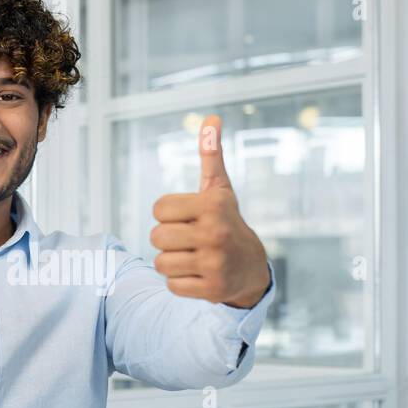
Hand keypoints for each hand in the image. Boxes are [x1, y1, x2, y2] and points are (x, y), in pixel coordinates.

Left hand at [150, 114, 270, 308]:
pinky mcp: (212, 290)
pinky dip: (179, 283)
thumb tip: (211, 117)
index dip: (168, 214)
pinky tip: (198, 275)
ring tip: (193, 257)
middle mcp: (215, 233)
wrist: (251, 267)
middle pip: (156, 237)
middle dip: (168, 239)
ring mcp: (215, 263)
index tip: (188, 217)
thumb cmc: (226, 222)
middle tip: (190, 240)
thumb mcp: (219, 189)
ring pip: (161, 263)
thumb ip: (211, 154)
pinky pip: (171, 286)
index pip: (158, 209)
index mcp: (212, 206)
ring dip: (172, 262)